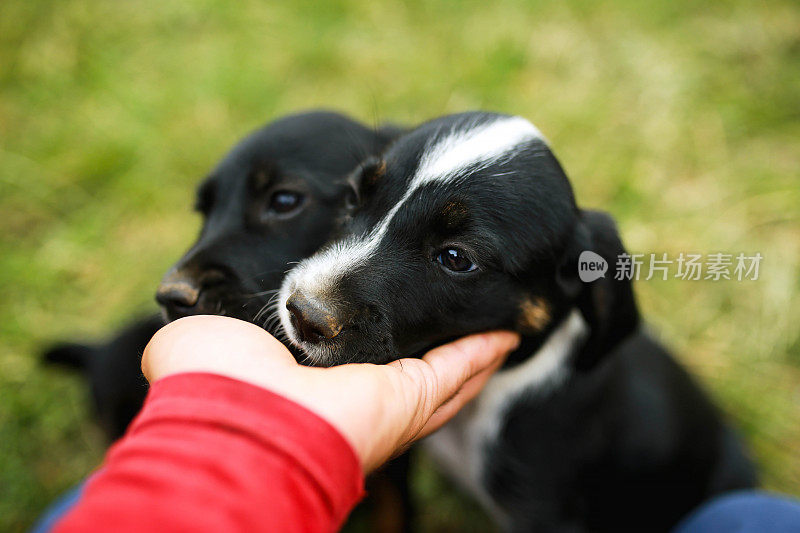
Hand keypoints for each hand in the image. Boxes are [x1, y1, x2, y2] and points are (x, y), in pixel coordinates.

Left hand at [142, 315, 519, 472]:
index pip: (356, 361)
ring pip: (443, 375)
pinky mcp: (408, 400)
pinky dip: (482, 351)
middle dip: (437, 346)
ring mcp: (385, 404)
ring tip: (492, 321)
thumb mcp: (206, 333)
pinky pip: (456, 371)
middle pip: (410, 373)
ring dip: (469, 350)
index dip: (380, 338)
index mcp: (310, 385)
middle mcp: (351, 399)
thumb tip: (185, 298)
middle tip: (459, 313)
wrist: (230, 419)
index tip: (392, 308)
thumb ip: (210, 316)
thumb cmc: (207, 384)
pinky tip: (505, 330)